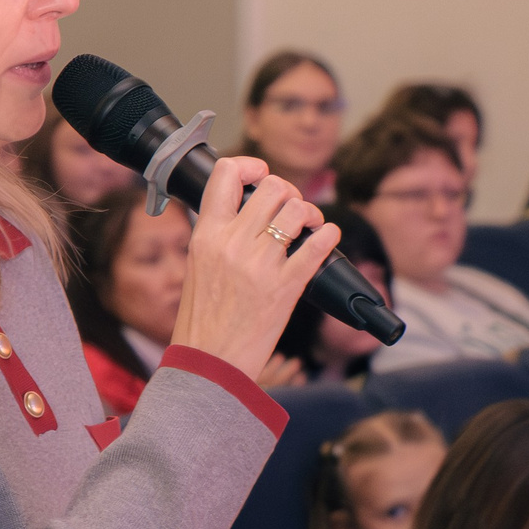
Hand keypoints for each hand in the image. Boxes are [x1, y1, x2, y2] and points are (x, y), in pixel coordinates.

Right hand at [167, 157, 337, 383]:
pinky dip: (329, 236)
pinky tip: (328, 237)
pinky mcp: (285, 288)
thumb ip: (220, 235)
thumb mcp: (199, 265)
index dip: (249, 165)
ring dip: (311, 213)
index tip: (260, 173)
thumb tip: (247, 210)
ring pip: (297, 210)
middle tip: (292, 207)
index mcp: (207, 234)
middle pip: (272, 187)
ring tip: (310, 225)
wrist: (209, 363)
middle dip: (289, 192)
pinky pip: (317, 247)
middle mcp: (233, 243)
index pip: (226, 173)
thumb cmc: (203, 319)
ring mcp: (260, 265)